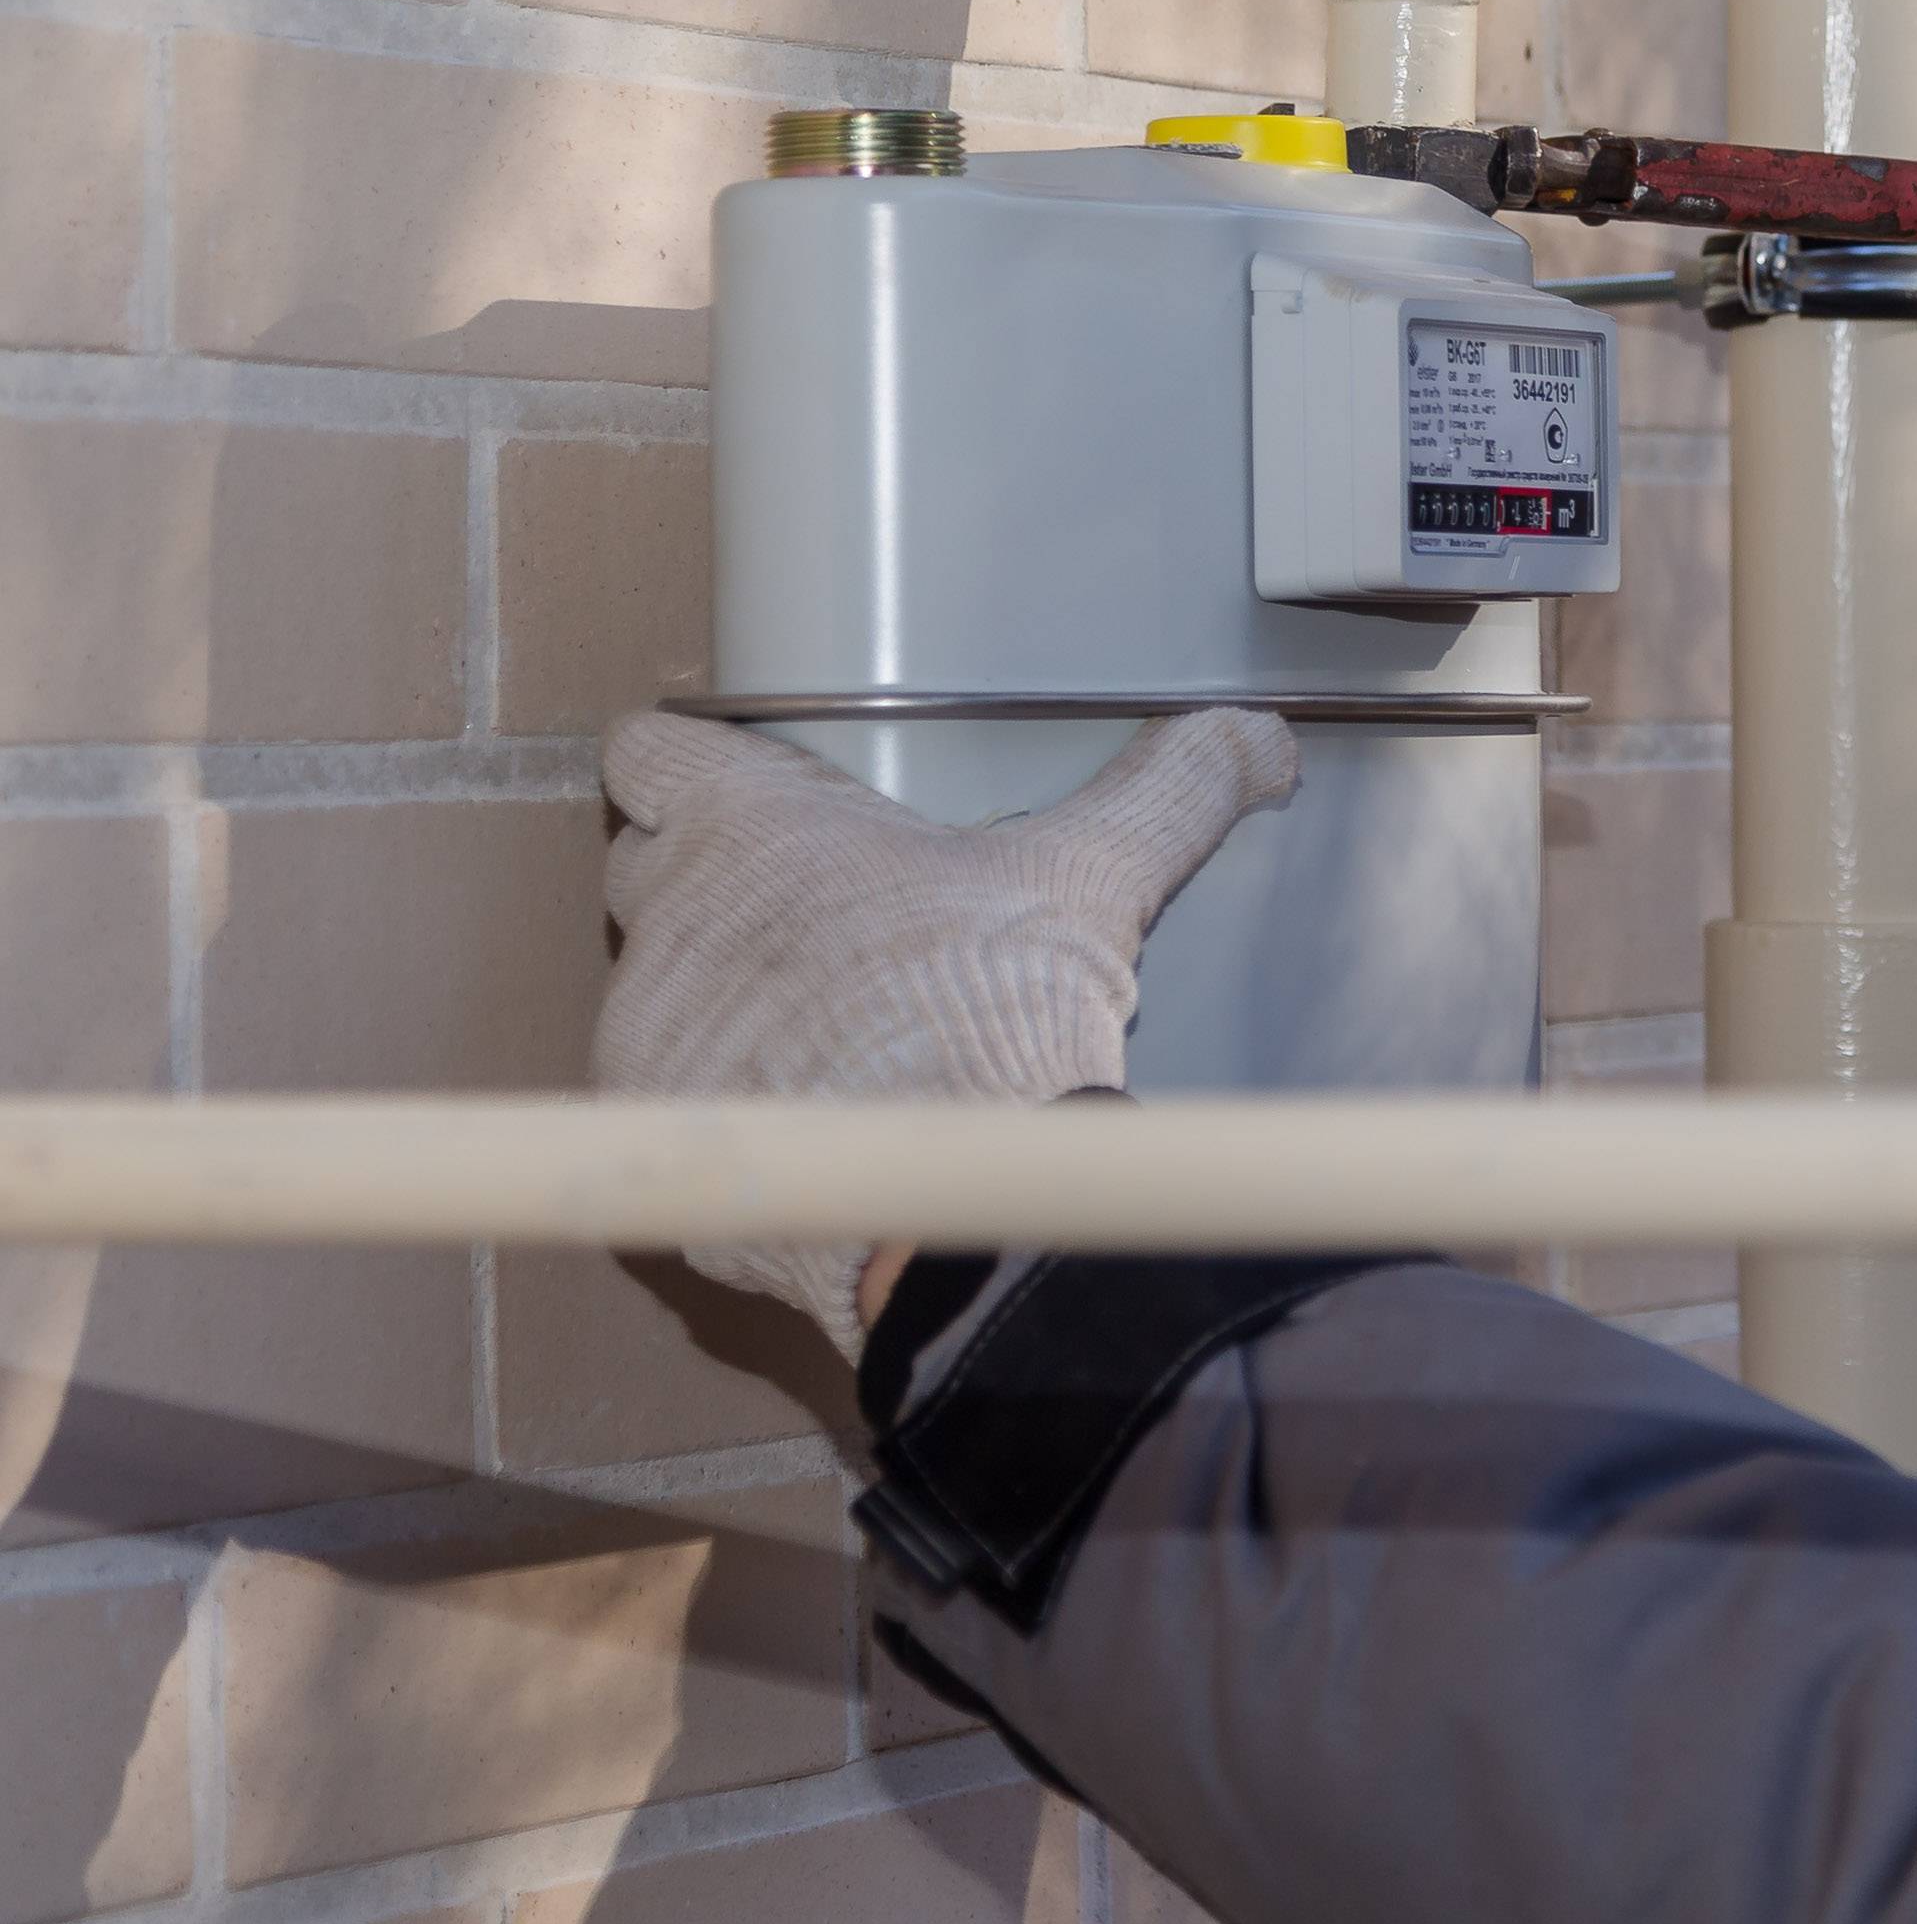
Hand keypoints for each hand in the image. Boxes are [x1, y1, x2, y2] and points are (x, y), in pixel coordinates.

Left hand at [597, 709, 1296, 1349]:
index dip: (692, 770)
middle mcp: (673, 914)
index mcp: (752, 824)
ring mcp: (648, 1028)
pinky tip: (816, 1114)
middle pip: (651, 870)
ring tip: (829, 1028)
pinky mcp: (654, 1130)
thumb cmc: (999, 1005)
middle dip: (716, 887)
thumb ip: (1173, 788)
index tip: (741, 792)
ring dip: (726, 998)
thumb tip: (1261, 743)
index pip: (650, 755)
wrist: (955, 1180)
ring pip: (662, 987)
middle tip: (816, 915)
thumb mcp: (1099, 873)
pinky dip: (730, 1101)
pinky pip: (672, 1096)